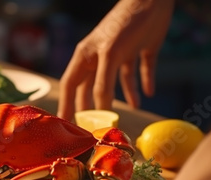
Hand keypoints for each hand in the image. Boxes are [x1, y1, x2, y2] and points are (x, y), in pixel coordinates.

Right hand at [57, 0, 173, 120]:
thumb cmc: (126, 23)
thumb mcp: (110, 55)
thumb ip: (103, 84)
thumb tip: (101, 111)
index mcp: (86, 55)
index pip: (70, 85)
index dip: (66, 105)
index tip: (65, 125)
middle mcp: (100, 56)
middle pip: (91, 87)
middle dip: (91, 106)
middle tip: (92, 126)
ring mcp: (120, 53)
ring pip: (115, 82)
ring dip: (118, 99)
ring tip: (120, 117)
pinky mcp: (140, 50)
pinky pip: (139, 72)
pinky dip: (142, 85)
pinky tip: (146, 96)